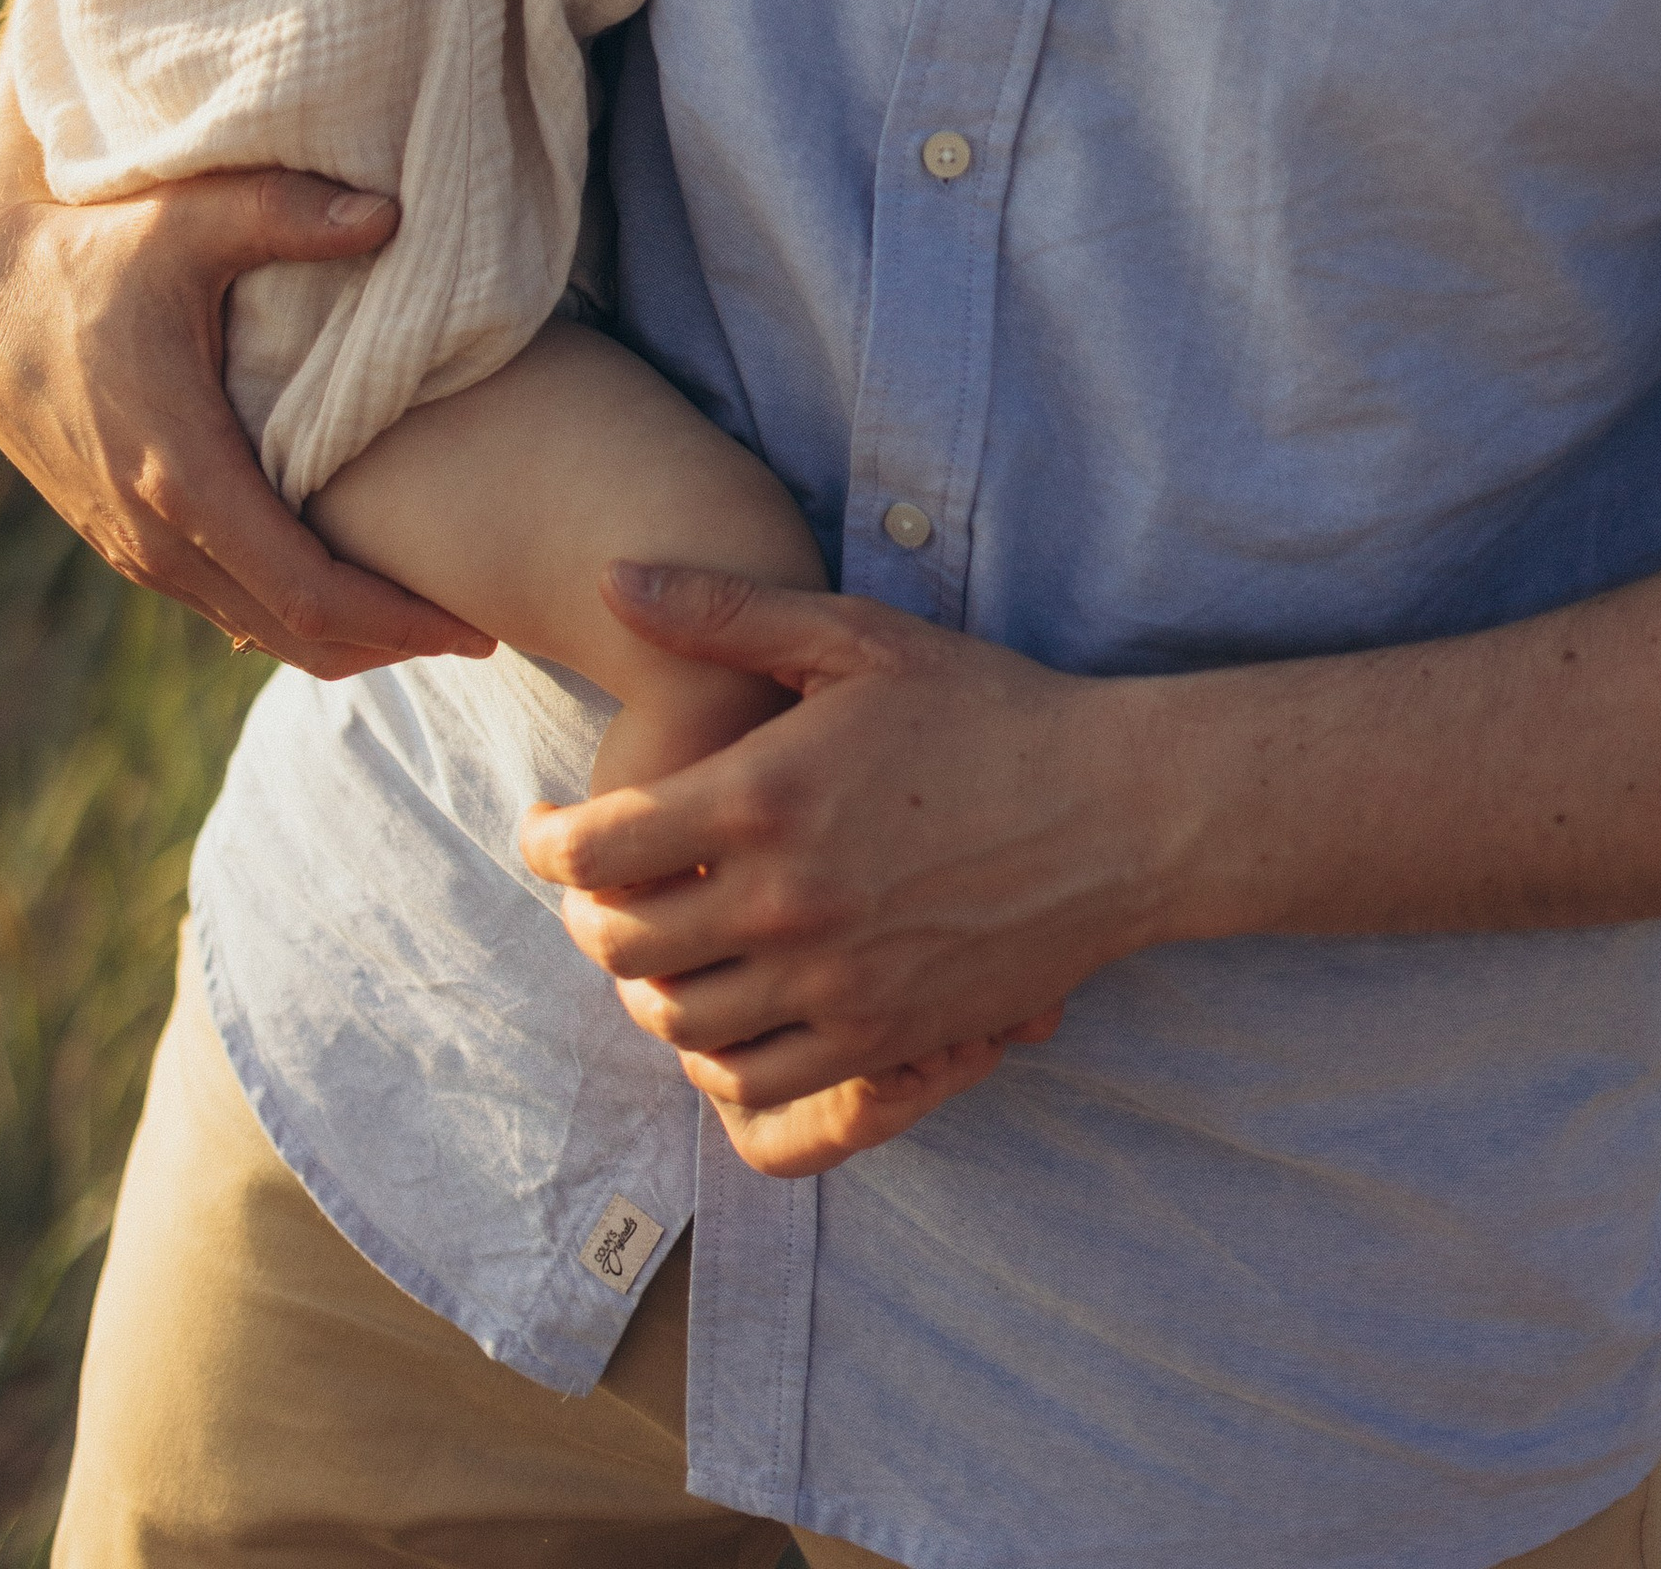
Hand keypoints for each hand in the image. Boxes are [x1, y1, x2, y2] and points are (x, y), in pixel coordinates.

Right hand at [0, 79, 495, 676]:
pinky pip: (222, 605)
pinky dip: (288, 615)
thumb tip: (391, 214)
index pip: (308, 593)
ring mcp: (135, 546)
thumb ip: (288, 213)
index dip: (396, 620)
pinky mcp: (124, 541)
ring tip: (422, 614)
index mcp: (183, 472)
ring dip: (340, 635)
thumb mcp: (188, 220)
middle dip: (387, 642)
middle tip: (473, 627)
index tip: (473, 622)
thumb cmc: (95, 251)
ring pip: (256, 629)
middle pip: (294, 634)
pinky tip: (341, 588)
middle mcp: (156, 532)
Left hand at [521, 564, 1172, 1174]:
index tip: (540, 830)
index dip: (543, 844)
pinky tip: (723, 1010)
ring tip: (653, 948)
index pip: (596, 850)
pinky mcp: (887, 1041)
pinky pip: (760, 1084)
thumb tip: (611, 576)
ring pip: (679, 1025)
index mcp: (764, 796)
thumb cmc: (986, 709)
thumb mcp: (854, 636)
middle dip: (584, 921)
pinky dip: (716, 1059)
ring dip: (645, 990)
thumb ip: (724, 610)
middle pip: (623, 946)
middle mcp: (787, 903)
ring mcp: (837, 984)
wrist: (1120, 812)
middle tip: (591, 891)